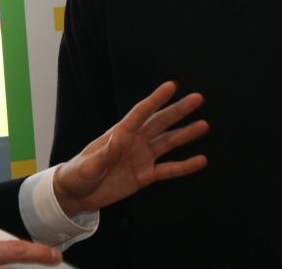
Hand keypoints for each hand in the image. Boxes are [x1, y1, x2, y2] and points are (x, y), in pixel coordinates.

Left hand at [53, 81, 207, 216]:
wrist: (76, 195)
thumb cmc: (78, 174)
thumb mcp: (88, 165)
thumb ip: (104, 152)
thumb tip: (120, 137)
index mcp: (119, 134)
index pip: (141, 113)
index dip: (156, 99)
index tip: (172, 86)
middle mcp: (134, 142)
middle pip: (160, 122)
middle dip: (178, 111)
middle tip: (198, 98)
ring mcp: (141, 158)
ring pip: (168, 143)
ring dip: (185, 134)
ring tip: (204, 125)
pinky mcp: (145, 176)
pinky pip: (168, 170)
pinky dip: (185, 166)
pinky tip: (201, 160)